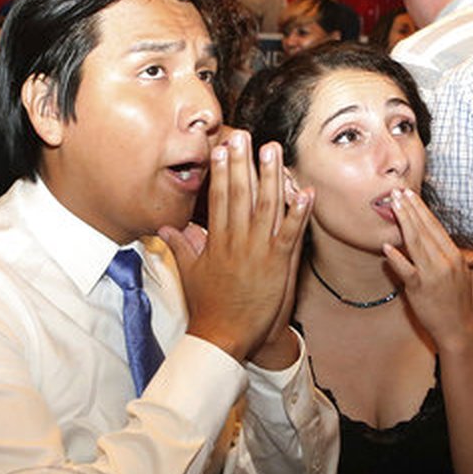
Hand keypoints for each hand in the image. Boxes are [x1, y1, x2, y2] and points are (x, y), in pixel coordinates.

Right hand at [160, 131, 312, 364]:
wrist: (226, 337)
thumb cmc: (210, 308)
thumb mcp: (190, 274)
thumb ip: (182, 246)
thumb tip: (166, 227)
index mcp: (216, 242)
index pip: (218, 199)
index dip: (221, 172)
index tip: (222, 148)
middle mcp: (236, 242)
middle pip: (240, 195)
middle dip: (242, 164)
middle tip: (243, 136)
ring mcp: (258, 252)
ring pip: (265, 207)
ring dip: (270, 177)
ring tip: (273, 150)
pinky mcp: (277, 265)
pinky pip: (289, 234)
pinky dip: (298, 213)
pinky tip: (305, 192)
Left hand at [383, 188, 472, 352]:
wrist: (459, 329)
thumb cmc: (456, 301)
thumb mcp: (457, 273)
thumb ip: (444, 255)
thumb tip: (428, 238)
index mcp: (454, 255)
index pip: (435, 226)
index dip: (421, 209)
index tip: (410, 194)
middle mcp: (446, 261)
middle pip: (424, 229)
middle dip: (410, 208)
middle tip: (397, 192)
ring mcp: (434, 274)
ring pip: (416, 243)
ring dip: (403, 223)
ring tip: (392, 206)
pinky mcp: (421, 289)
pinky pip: (407, 270)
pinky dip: (396, 258)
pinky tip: (386, 247)